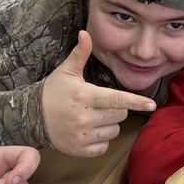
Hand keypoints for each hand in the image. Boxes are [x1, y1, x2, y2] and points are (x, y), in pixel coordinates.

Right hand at [41, 30, 156, 156]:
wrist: (31, 117)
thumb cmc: (53, 91)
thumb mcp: (66, 71)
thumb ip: (80, 53)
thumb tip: (86, 33)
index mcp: (85, 95)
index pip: (116, 99)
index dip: (135, 101)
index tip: (152, 104)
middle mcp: (85, 117)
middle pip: (120, 114)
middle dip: (116, 108)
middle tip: (99, 104)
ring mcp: (83, 135)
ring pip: (114, 130)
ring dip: (109, 124)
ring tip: (92, 117)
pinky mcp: (80, 150)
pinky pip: (105, 146)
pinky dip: (101, 139)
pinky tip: (88, 131)